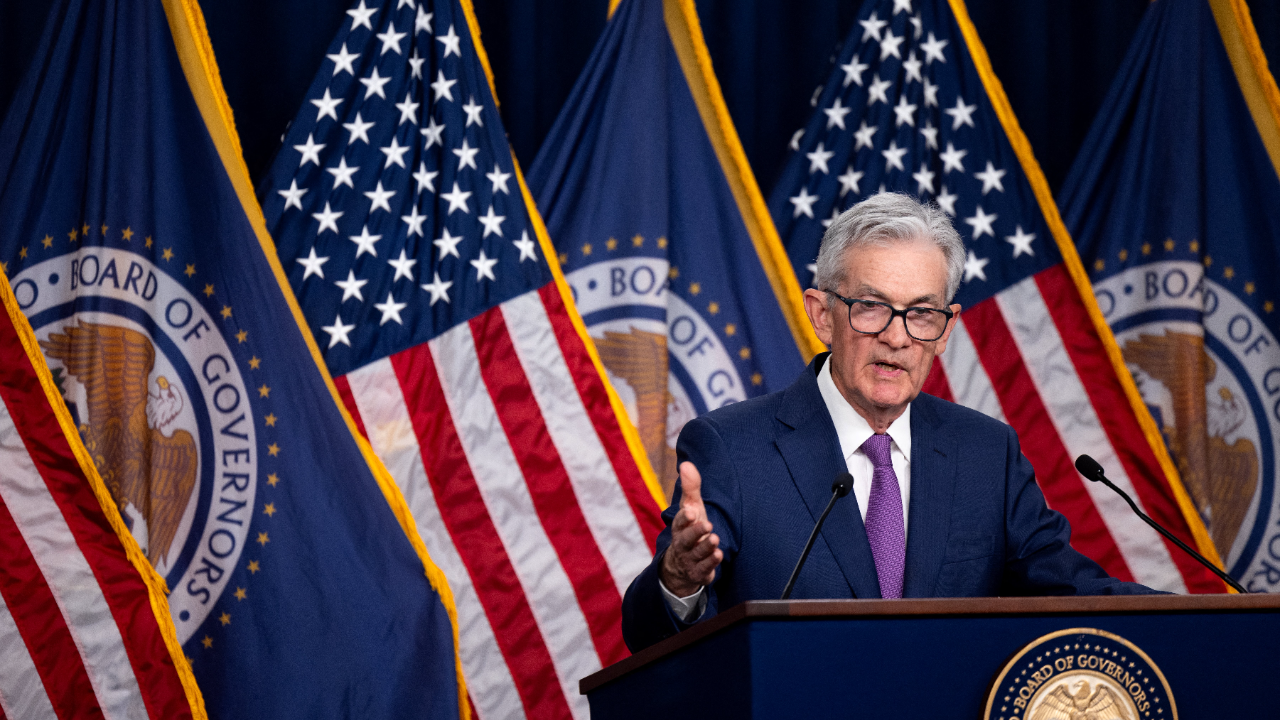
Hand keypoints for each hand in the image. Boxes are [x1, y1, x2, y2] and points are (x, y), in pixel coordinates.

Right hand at [660, 461, 722, 596]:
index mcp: (680, 527)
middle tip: (707, 524)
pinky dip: (710, 563)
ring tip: (715, 539)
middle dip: (695, 532)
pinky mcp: (699, 572)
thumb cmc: (690, 529)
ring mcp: (690, 559)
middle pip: (685, 539)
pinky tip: (718, 555)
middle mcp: (682, 544)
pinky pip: (703, 569)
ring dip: (705, 547)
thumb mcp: (691, 508)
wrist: (683, 564)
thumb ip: (690, 488)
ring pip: (696, 554)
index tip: (691, 510)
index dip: (684, 517)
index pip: (679, 521)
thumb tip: (686, 464)